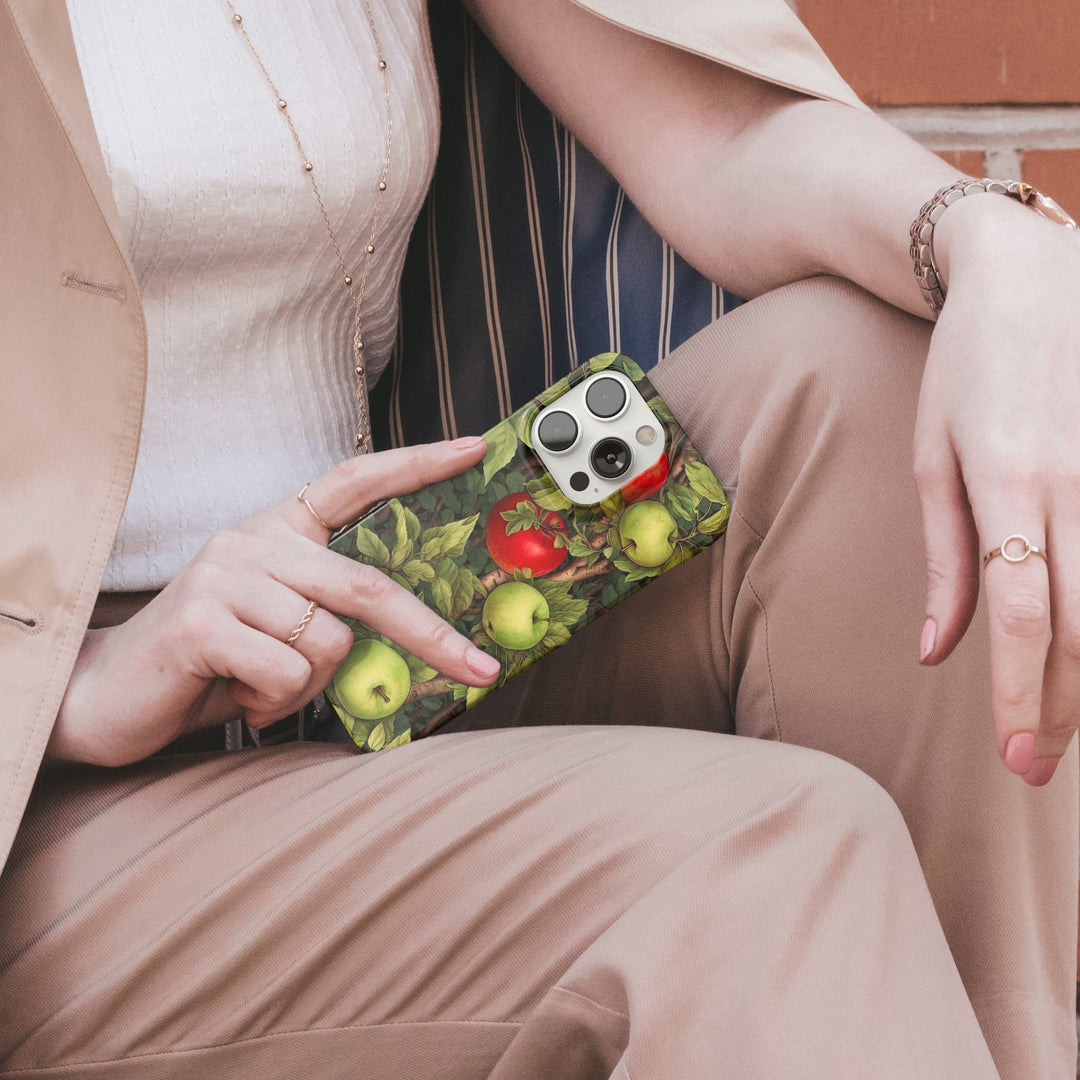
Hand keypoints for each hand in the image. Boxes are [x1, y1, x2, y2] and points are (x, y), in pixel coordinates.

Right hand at [49, 437, 501, 765]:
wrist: (105, 696)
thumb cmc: (212, 663)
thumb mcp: (282, 630)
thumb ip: (334, 618)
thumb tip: (417, 644)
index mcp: (278, 531)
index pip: (353, 480)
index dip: (415, 464)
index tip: (474, 450)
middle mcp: (253, 540)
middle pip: (368, 585)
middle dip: (433, 636)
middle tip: (481, 670)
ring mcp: (225, 574)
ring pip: (331, 642)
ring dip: (312, 687)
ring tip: (263, 687)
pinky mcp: (204, 619)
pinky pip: (289, 671)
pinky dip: (277, 701)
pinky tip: (236, 692)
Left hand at [914, 194, 1079, 784]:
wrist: (1029, 279)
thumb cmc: (964, 372)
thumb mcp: (932, 458)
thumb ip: (943, 559)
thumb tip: (935, 653)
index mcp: (1006, 480)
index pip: (1018, 612)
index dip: (1018, 691)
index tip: (1010, 753)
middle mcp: (1076, 481)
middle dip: (1062, 704)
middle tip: (1034, 764)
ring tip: (1064, 723)